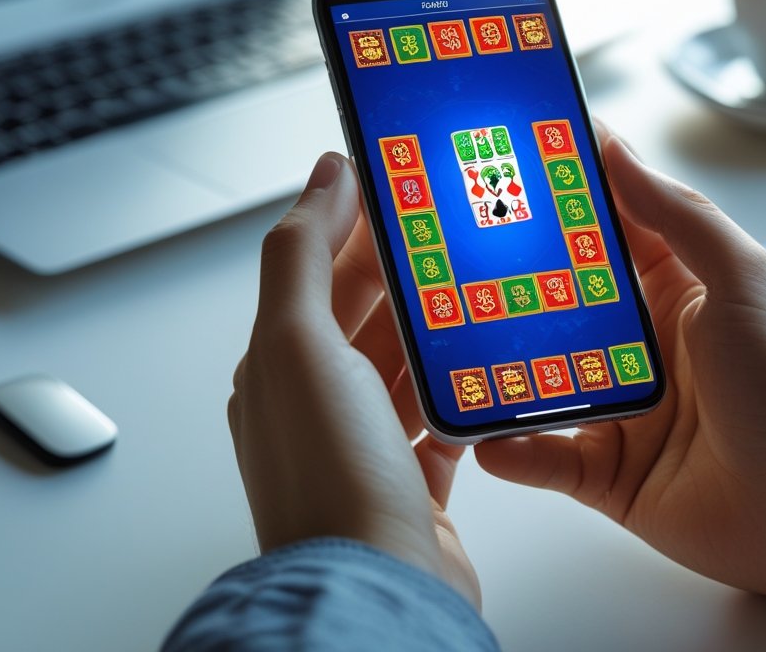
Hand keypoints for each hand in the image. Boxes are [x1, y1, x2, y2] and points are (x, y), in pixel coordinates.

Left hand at [228, 153, 479, 607]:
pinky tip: (486, 372)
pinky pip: (441, 423)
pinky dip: (462, 394)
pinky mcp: (413, 483)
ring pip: (408, 367)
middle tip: (458, 232)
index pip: (318, 273)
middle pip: (367, 317)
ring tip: (483, 292)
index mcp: (279, 367)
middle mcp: (318, 406)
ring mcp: (366, 446)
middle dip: (409, 274)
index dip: (358, 224)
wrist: (378, 588)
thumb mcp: (299, 344)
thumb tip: (323, 176)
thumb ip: (304, 253)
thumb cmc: (331, 477)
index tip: (404, 185)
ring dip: (440, 331)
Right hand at [476, 129, 765, 612]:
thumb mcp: (744, 283)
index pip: (611, 226)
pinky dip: (513, 447)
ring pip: (540, 375)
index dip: (567, 192)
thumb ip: (682, 219)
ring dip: (498, 361)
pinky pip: (544, 456)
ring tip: (449, 340)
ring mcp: (618, 405)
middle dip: (509, 275)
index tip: (512, 154)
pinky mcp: (605, 470)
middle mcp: (640, 342)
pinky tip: (482, 431)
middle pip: (559, 298)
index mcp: (677, 289)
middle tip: (449, 243)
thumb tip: (620, 154)